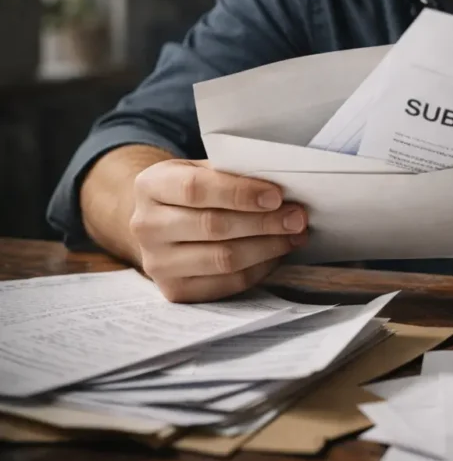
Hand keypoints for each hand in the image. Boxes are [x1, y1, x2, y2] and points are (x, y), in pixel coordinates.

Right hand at [130, 159, 306, 301]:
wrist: (160, 222)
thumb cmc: (192, 191)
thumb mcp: (202, 169)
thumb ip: (234, 174)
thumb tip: (285, 189)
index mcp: (151, 185)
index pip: (196, 189)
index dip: (240, 193)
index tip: (277, 196)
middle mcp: (146, 226)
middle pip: (213, 227)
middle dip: (264, 222)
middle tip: (298, 217)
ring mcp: (157, 264)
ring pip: (223, 259)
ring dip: (268, 247)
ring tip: (295, 235)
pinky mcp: (174, 291)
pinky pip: (227, 283)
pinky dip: (259, 269)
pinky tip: (277, 253)